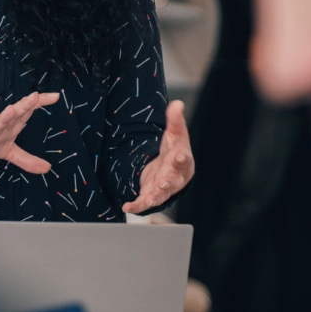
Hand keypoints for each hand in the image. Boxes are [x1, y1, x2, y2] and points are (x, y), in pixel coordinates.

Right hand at [0, 92, 59, 174]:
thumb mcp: (7, 150)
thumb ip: (26, 159)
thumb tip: (47, 168)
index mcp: (8, 124)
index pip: (26, 111)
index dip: (39, 103)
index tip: (56, 96)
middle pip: (13, 114)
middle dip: (24, 106)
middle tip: (34, 96)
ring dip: (2, 119)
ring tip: (9, 112)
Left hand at [122, 99, 193, 214]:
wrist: (174, 170)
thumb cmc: (176, 150)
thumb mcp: (175, 133)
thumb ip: (175, 120)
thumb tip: (177, 104)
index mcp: (181, 160)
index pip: (183, 158)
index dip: (182, 158)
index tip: (180, 157)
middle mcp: (174, 176)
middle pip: (173, 180)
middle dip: (168, 182)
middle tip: (163, 183)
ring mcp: (163, 187)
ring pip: (160, 195)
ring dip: (154, 198)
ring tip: (148, 201)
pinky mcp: (151, 194)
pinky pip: (144, 202)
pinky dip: (137, 206)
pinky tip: (127, 207)